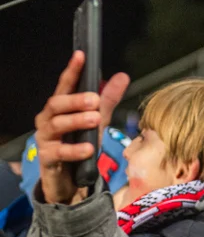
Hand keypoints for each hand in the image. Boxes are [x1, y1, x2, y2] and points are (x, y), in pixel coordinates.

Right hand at [34, 52, 128, 204]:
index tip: (80, 56)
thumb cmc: (79, 145)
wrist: (70, 180)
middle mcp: (48, 120)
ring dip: (76, 120)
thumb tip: (123, 76)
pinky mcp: (48, 158)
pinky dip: (74, 149)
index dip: (72, 71)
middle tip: (95, 99)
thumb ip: (108, 100)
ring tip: (95, 119)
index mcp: (59, 108)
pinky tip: (89, 148)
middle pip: (57, 104)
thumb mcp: (97, 121)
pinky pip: (59, 152)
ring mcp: (46, 139)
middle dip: (76, 100)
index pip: (64, 85)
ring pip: (57, 125)